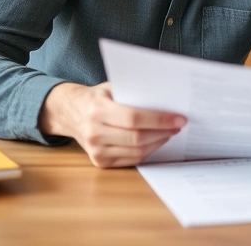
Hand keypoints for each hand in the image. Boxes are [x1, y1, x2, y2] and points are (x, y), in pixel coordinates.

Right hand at [38, 82, 185, 167]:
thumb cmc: (97, 98)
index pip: (134, 118)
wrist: (71, 112)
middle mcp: (94, 132)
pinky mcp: (100, 162)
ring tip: (170, 132)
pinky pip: (131, 159)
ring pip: (137, 151)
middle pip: (137, 137)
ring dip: (158, 142)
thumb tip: (167, 98)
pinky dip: (148, 151)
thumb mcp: (111, 87)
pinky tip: (156, 141)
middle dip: (163, 132)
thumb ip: (133, 92)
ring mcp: (95, 150)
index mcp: (97, 110)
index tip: (179, 118)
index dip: (159, 120)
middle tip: (178, 125)